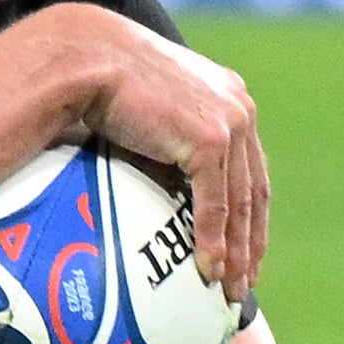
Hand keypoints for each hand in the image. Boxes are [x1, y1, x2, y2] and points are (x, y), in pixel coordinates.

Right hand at [57, 6, 267, 302]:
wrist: (88, 57)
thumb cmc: (100, 79)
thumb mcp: (146, 107)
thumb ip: (162, 135)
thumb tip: (148, 172)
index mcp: (229, 98)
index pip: (250, 166)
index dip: (249, 212)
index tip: (244, 247)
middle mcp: (238, 108)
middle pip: (255, 189)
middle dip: (251, 240)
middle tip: (243, 279)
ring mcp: (229, 123)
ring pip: (241, 202)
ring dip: (236, 251)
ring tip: (228, 286)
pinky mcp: (209, 140)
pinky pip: (215, 203)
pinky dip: (212, 240)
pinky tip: (208, 268)